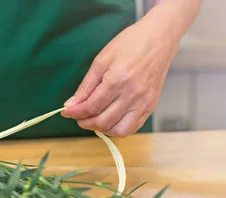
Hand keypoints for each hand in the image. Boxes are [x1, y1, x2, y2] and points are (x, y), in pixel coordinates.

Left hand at [62, 18, 179, 136]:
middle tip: (78, 117)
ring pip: (118, 130)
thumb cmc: (131, 44)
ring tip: (93, 120)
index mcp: (117, 80)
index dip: (76, 112)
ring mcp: (144, 102)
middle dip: (86, 123)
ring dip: (102, 129)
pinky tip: (110, 120)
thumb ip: (86, 85)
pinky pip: (132, 127)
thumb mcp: (101, 60)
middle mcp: (132, 94)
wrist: (159, 39)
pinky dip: (118, 129)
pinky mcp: (151, 106)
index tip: (67, 112)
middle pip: (103, 121)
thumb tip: (72, 104)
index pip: (92, 106)